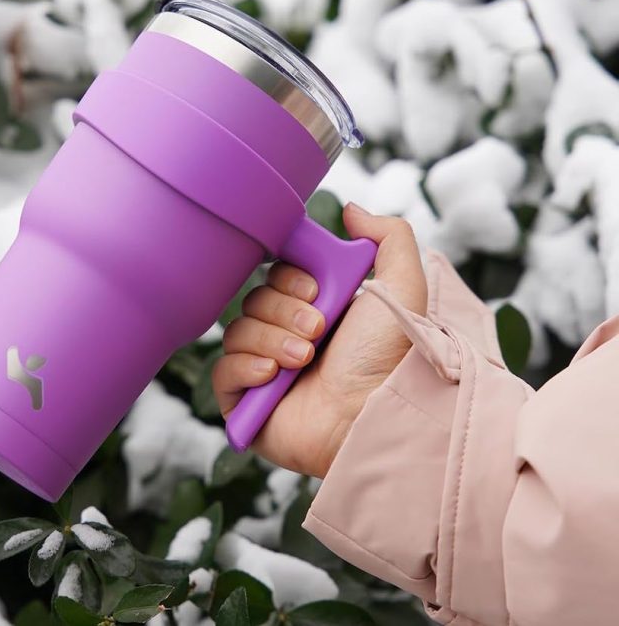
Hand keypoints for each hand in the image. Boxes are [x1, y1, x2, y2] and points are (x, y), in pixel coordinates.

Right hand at [212, 203, 427, 478]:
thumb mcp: (403, 286)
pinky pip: (222, 371)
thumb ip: (390, 237)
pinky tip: (272, 376)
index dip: (289, 277)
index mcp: (317, 309)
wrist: (374, 416)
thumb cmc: (390, 358)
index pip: (277, 275)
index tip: (314, 289)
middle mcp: (289, 337)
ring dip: (271, 340)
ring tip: (304, 360)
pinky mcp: (247, 404)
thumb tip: (350, 209)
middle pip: (255, 300)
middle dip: (284, 311)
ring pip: (237, 332)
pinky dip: (243, 367)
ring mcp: (265, 371)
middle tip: (317, 331)